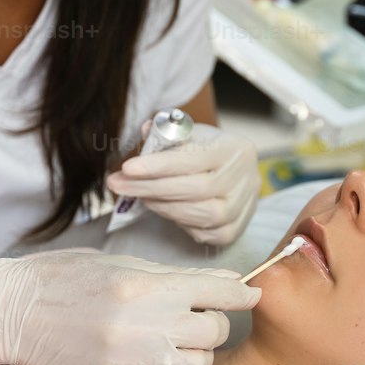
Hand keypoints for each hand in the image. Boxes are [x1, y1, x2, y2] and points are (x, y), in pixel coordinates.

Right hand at [0, 248, 261, 364]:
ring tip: (169, 343)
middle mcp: (148, 324)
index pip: (219, 292)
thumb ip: (178, 276)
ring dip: (193, 355)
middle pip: (213, 330)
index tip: (249, 295)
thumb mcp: (122, 264)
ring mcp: (136, 361)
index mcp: (148, 285)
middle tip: (189, 318)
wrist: (13, 314)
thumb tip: (230, 281)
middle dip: (209, 323)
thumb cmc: (65, 280)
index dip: (240, 294)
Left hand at [106, 120, 261, 246]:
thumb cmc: (208, 150)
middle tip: (118, 184)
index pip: (194, 159)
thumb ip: (167, 133)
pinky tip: (164, 210)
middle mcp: (246, 178)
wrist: (235, 171)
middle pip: (196, 189)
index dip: (158, 166)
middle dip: (151, 188)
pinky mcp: (237, 230)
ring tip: (141, 196)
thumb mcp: (190, 133)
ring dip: (164, 207)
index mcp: (234, 148)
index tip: (127, 168)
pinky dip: (181, 224)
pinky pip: (205, 234)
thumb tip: (145, 130)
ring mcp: (244, 207)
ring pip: (202, 215)